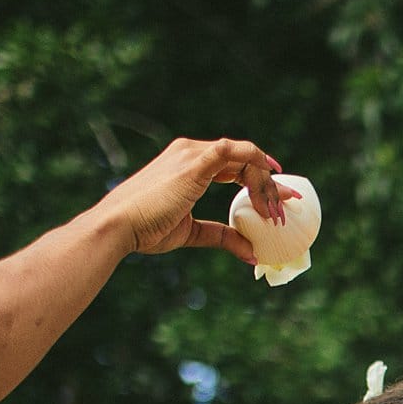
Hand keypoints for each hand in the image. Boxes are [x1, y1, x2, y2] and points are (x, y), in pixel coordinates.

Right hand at [92, 135, 289, 261]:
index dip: (258, 180)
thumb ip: (221, 236)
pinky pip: (235, 151)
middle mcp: (190, 152)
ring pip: (244, 157)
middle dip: (268, 184)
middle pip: (242, 160)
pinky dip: (256, 164)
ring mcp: (192, 154)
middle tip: (284, 209)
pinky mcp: (194, 162)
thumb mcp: (191, 232)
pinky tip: (272, 178)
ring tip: (276, 210)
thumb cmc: (146, 229)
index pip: (232, 164)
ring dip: (265, 182)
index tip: (277, 199)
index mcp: (187, 163)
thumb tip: (251, 252)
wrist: (119, 226)